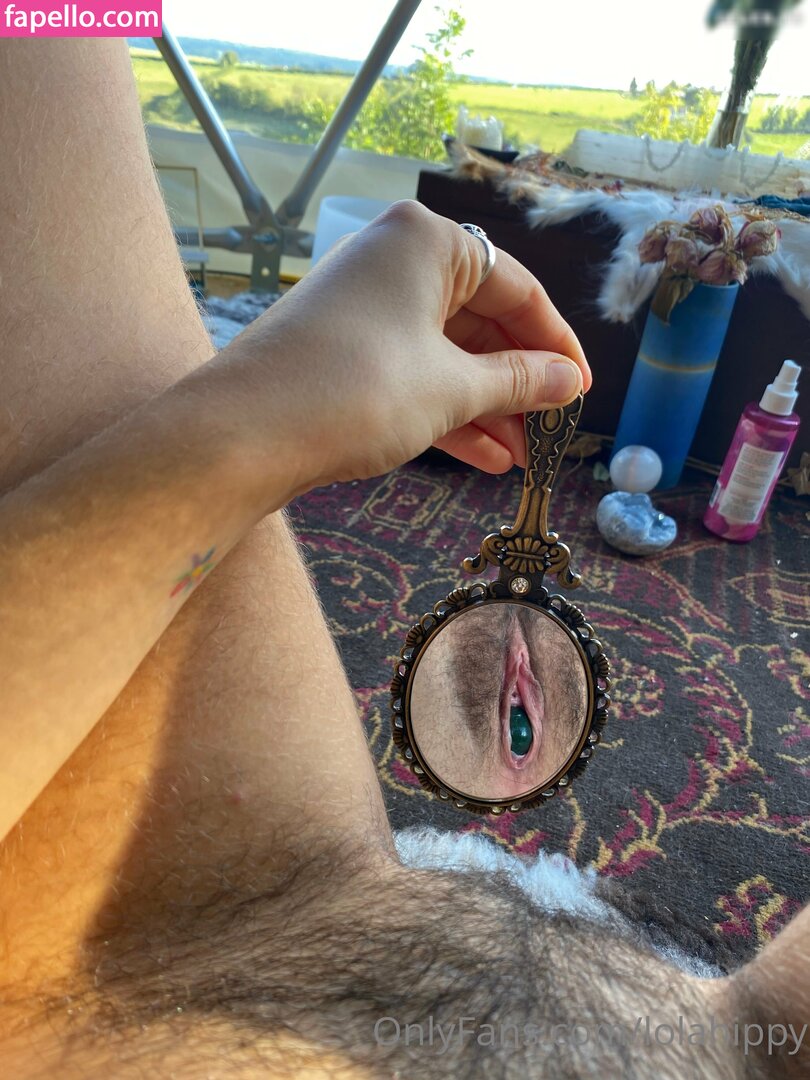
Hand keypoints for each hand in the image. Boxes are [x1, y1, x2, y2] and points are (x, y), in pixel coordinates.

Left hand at [219, 200, 590, 498]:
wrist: (243, 433)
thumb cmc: (357, 391)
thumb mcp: (452, 387)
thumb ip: (519, 381)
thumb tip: (570, 383)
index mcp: (428, 242)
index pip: (517, 289)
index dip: (555, 345)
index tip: (580, 391)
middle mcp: (395, 261)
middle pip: (481, 322)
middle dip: (518, 385)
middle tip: (549, 434)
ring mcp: (365, 306)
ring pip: (447, 354)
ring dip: (486, 407)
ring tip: (520, 457)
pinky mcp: (344, 348)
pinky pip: (413, 373)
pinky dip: (447, 411)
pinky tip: (483, 457)